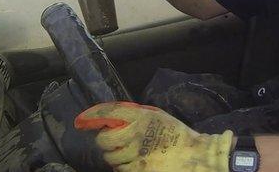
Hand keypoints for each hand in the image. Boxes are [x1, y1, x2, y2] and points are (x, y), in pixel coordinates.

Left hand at [74, 101, 232, 171]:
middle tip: (111, 143)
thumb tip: (112, 118)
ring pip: (111, 158)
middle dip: (104, 142)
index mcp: (141, 115)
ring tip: (126, 155)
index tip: (82, 120)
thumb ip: (137, 116)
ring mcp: (137, 153)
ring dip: (114, 157)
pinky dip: (123, 168)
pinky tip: (133, 164)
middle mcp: (136, 132)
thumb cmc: (177, 135)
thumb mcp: (157, 116)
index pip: (109, 112)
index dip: (93, 115)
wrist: (196, 156)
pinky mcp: (139, 169)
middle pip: (104, 139)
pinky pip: (121, 170)